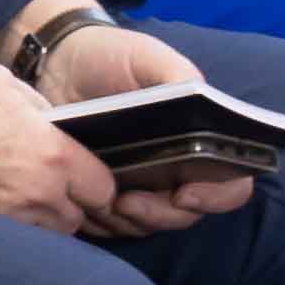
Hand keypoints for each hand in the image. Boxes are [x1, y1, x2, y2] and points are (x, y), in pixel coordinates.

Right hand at [0, 57, 117, 235]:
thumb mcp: (2, 83)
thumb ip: (39, 108)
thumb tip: (51, 123)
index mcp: (52, 155)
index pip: (103, 188)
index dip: (97, 180)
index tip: (84, 172)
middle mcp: (36, 194)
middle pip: (78, 218)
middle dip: (71, 203)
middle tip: (52, 184)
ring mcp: (5, 218)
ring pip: (46, 234)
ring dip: (42, 219)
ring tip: (22, 195)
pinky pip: (12, 239)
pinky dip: (12, 228)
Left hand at [26, 20, 256, 238]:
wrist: (54, 65)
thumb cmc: (109, 57)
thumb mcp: (145, 57)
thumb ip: (179, 76)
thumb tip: (202, 98)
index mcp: (198, 140)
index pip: (230, 183)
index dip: (217, 196)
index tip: (186, 193)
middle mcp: (175, 170)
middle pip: (185, 214)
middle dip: (159, 214)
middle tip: (127, 201)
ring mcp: (139, 187)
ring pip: (146, 226)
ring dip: (125, 221)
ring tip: (100, 199)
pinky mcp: (102, 197)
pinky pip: (109, 228)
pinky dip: (98, 222)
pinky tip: (80, 202)